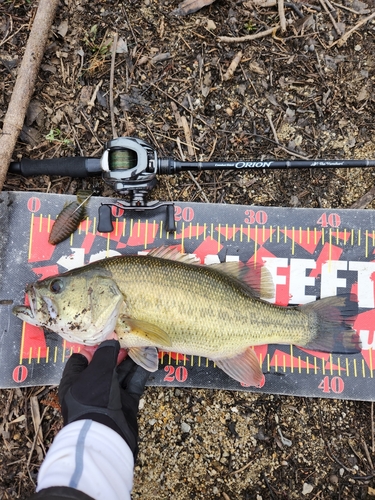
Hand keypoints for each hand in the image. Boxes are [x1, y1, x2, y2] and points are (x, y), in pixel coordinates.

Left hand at [59, 339, 148, 457]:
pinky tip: (150, 357)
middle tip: (129, 336)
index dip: (93, 347)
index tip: (107, 335)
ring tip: (143, 342)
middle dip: (116, 351)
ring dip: (132, 359)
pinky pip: (134, 383)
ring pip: (121, 373)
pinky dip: (141, 371)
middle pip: (104, 365)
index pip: (81, 359)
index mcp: (75, 381)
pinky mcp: (126, 403)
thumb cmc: (93, 399)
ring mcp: (110, 396)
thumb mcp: (97, 371)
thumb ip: (105, 353)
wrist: (106, 436)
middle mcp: (91, 388)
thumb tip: (111, 339)